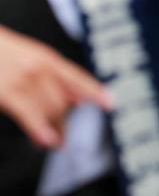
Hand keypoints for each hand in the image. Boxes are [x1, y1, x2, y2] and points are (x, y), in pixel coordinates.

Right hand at [0, 27, 112, 148]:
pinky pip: (29, 115)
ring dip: (54, 129)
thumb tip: (78, 99)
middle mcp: (39, 69)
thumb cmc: (3, 53)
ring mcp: (23, 81)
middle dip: (63, 120)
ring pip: (48, 111)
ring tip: (55, 142)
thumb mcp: (31, 57)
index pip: (76, 77)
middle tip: (62, 135)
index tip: (110, 103)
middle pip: (62, 101)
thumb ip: (55, 77)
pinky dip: (40, 129)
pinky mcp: (6, 94)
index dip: (94, 91)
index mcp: (47, 58)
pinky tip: (47, 140)